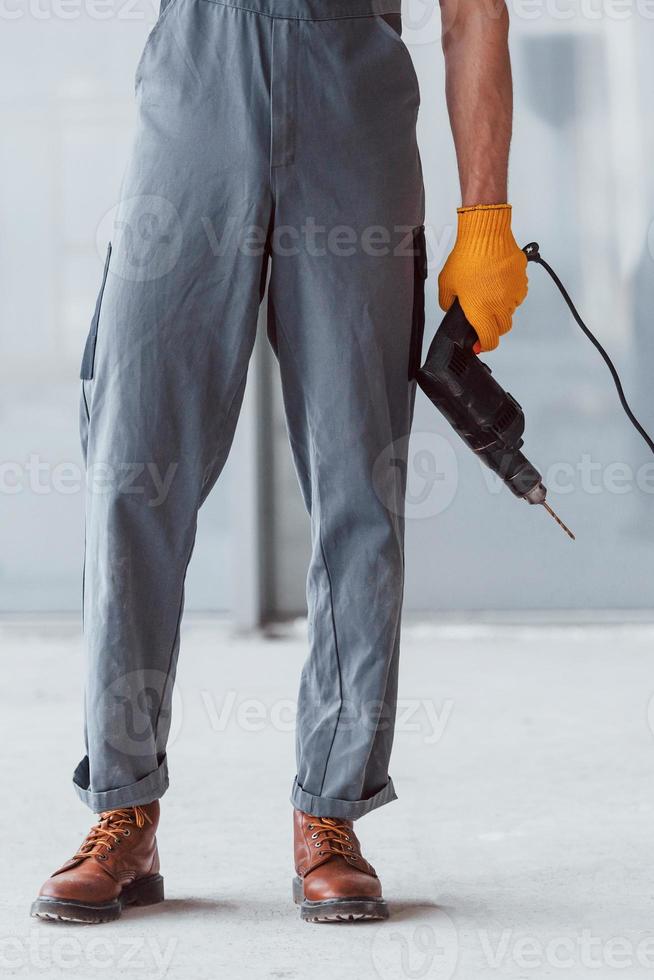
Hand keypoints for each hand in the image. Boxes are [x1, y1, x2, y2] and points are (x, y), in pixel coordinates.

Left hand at [438, 204, 527, 351]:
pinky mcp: (522, 281)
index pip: (489, 340)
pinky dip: (510, 294)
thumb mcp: (446, 283)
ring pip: (510, 312)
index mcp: (481, 310)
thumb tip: (451, 308)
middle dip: (493, 328)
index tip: (479, 344)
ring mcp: (513, 294)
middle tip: (483, 319)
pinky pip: (517, 295)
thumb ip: (447, 302)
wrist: (486, 235)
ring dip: (501, 310)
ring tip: (489, 295)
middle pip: (502, 329)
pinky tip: (498, 284)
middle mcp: (500, 305)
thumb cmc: (467, 257)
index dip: (483, 345)